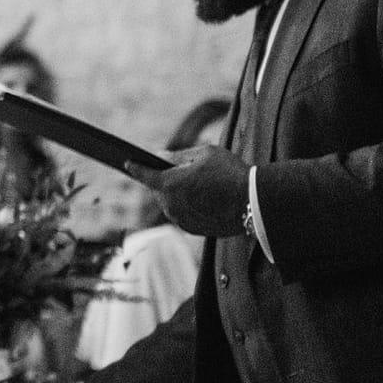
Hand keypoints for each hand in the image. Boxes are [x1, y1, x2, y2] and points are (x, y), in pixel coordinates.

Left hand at [126, 145, 249, 236]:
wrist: (254, 202)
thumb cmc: (230, 173)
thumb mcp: (204, 154)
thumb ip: (179, 155)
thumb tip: (162, 156)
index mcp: (169, 184)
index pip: (145, 174)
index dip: (135, 167)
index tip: (127, 163)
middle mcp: (170, 205)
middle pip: (160, 190)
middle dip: (166, 180)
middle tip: (180, 172)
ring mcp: (181, 219)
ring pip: (172, 203)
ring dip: (178, 194)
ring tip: (196, 185)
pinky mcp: (192, 229)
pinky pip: (184, 214)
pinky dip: (189, 206)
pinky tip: (203, 199)